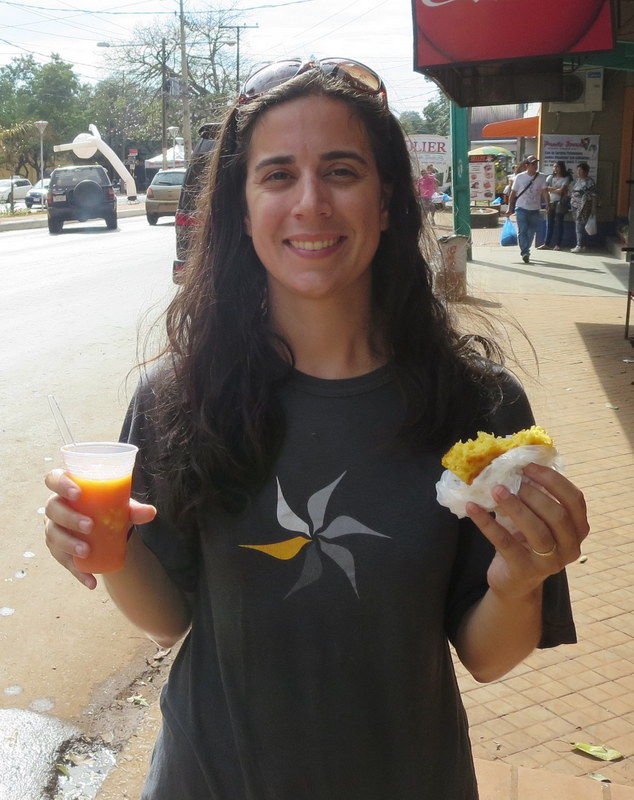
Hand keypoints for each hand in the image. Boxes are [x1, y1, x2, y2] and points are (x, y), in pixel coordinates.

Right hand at [44, 468, 156, 589]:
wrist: (104, 527)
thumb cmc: (108, 508)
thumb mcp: (120, 506)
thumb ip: (134, 509)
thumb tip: (151, 513)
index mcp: (67, 488)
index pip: (54, 479)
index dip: (61, 484)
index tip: (78, 493)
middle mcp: (55, 507)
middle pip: (53, 509)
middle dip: (69, 518)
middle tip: (89, 526)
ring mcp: (53, 529)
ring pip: (53, 536)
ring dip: (68, 545)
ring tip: (86, 551)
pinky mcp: (58, 550)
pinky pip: (64, 561)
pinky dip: (78, 573)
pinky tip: (91, 582)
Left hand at [466, 463, 587, 599]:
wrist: (514, 581)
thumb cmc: (527, 542)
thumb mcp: (538, 520)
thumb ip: (536, 497)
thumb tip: (514, 463)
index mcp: (577, 530)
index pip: (575, 500)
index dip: (553, 480)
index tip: (529, 466)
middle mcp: (570, 548)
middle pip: (558, 516)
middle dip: (535, 494)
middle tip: (513, 481)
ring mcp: (549, 562)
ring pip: (537, 531)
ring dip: (515, 507)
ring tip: (496, 490)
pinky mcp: (524, 570)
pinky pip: (505, 542)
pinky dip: (487, 522)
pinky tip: (473, 507)